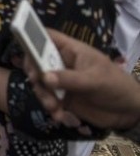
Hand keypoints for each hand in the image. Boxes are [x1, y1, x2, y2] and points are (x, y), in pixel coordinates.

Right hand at [25, 30, 139, 129]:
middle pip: (36, 62)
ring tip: (55, 108)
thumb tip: (44, 78)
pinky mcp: (62, 99)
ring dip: (44, 97)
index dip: (32, 39)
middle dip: (35, 75)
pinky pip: (48, 101)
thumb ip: (70, 79)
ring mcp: (61, 82)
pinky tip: (63, 117)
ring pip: (40, 85)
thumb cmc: (116, 86)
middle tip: (37, 83)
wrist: (129, 112)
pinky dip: (52, 110)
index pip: (47, 37)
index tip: (26, 52)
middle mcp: (62, 64)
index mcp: (71, 51)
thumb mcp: (95, 80)